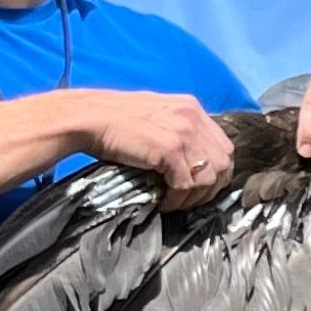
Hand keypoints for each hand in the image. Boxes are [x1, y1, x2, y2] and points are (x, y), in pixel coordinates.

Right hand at [78, 90, 238, 207]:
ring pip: (209, 177)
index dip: (216, 170)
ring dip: (194, 197)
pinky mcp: (169, 150)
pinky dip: (177, 199)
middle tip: (192, 199)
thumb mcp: (155, 117)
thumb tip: (190, 161)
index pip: (223, 146)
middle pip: (224, 163)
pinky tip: (164, 203)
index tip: (202, 185)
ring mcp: (183, 133)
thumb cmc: (114, 121)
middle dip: (211, 187)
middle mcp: (192, 117)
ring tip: (176, 203)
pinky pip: (185, 184)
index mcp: (191, 107)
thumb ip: (177, 132)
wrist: (86, 118)